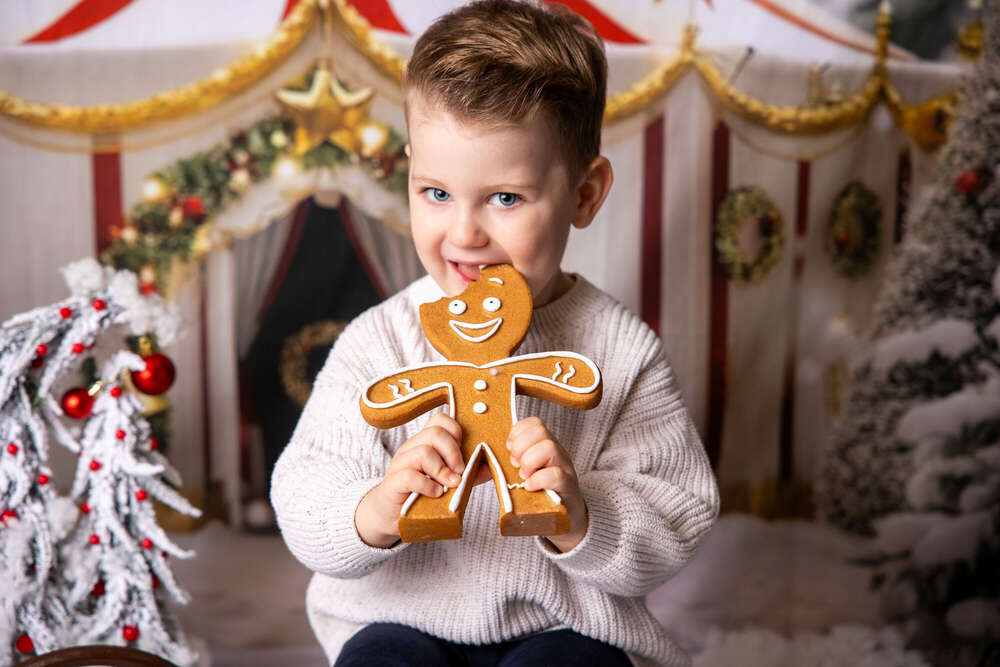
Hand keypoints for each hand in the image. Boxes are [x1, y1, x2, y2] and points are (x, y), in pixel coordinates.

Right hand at [355, 413, 488, 546]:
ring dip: (442, 470)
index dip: (456, 432)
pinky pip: (409, 476)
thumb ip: (468, 473)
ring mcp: (400, 464)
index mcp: (425, 443)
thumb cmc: (420, 494)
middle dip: (453, 452)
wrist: (389, 514)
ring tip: (450, 485)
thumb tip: (492, 466)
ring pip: (423, 451)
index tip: (464, 453)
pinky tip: (436, 494)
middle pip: (434, 432)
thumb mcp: (447, 481)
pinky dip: (427, 485)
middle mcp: (411, 448)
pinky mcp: (393, 483)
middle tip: (460, 472)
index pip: (440, 420)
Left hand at [506, 417, 587, 551]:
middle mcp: (558, 453)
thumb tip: (486, 457)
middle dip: (520, 446)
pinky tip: (529, 487)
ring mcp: (565, 468)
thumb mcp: (528, 472)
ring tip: (523, 476)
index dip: (517, 432)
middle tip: (515, 465)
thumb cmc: (541, 494)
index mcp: (545, 446)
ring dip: (529, 461)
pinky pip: (556, 474)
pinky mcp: (568, 486)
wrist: (566, 518)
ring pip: (549, 448)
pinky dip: (537, 480)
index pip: (534, 423)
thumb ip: (514, 462)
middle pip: (541, 431)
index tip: (509, 449)